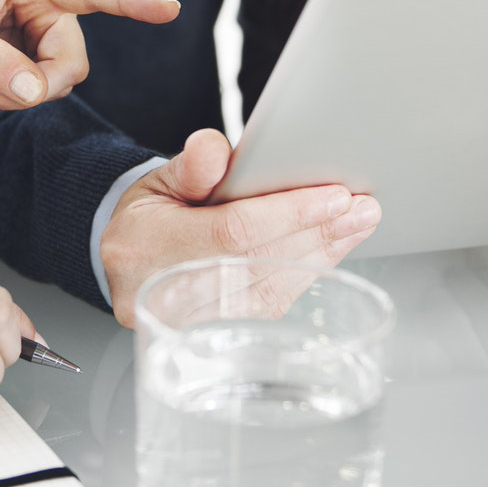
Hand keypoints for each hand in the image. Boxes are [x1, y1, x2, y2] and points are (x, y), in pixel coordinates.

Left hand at [0, 0, 179, 109]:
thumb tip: (35, 93)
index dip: (130, 0)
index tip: (169, 8)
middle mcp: (51, 2)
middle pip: (70, 61)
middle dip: (31, 87)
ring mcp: (50, 30)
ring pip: (60, 81)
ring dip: (17, 95)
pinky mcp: (43, 54)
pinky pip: (45, 89)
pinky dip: (12, 97)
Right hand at [100, 129, 381, 326]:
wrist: (126, 271)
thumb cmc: (148, 222)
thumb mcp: (159, 182)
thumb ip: (191, 165)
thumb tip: (215, 148)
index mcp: (147, 248)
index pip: (231, 232)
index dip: (288, 214)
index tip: (334, 196)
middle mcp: (167, 294)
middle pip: (258, 264)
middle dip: (317, 233)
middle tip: (361, 209)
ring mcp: (191, 325)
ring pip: (270, 290)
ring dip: (321, 255)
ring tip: (355, 225)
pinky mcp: (216, 338)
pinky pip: (270, 307)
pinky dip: (305, 275)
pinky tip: (330, 251)